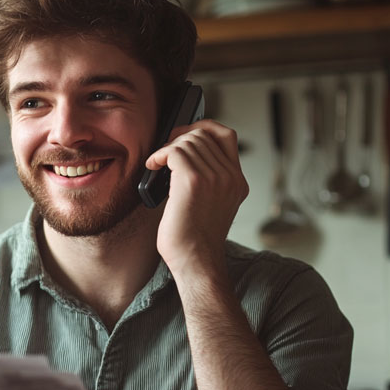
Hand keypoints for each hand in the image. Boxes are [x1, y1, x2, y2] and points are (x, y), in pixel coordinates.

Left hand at [144, 119, 247, 277]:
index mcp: (237, 182)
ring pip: (187, 141)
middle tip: (163, 153)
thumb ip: (207, 180)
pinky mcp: (194, 181)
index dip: (202, 128)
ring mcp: (215, 177)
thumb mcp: (210, 206)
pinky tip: (152, 166)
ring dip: (167, 149)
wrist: (195, 262)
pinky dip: (159, 155)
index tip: (184, 135)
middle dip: (178, 138)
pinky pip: (173, 151)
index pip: (226, 135)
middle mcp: (230, 177)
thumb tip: (180, 157)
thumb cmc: (194, 241)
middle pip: (203, 134)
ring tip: (157, 163)